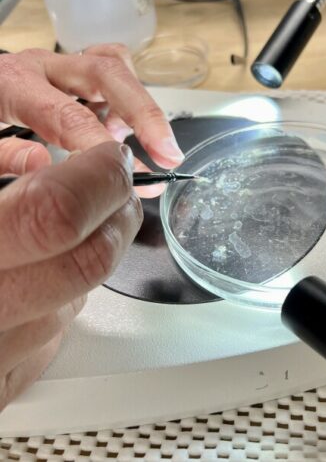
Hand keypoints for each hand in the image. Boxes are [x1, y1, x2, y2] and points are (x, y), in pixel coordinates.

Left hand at [0, 44, 184, 196]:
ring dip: (141, 108)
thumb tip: (45, 164)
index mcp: (12, 82)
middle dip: (146, 116)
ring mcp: (63, 66)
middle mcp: (43, 66)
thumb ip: (6, 155)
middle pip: (108, 72)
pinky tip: (126, 139)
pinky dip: (129, 107)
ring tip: (150, 149)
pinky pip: (115, 77)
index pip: (69, 116)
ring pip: (116, 66)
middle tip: (168, 154)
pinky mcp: (76, 75)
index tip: (124, 177)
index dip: (102, 148)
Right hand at [0, 141, 142, 410]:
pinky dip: (63, 296)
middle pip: (87, 261)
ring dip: (96, 253)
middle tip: (119, 187)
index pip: (52, 215)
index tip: (110, 158)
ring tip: (89, 224)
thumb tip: (37, 158)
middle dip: (118, 215)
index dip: (97, 180)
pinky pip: (51, 335)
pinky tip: (43, 275)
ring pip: (76, 299)